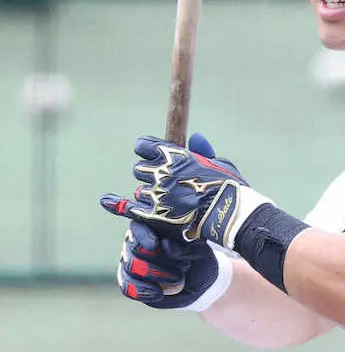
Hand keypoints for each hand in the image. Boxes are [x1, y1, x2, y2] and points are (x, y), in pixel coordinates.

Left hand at [101, 133, 273, 249]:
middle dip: (149, 174)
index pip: (144, 145)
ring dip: (149, 194)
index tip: (146, 153)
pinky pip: (129, 207)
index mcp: (175, 155)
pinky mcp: (153, 215)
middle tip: (163, 182)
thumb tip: (194, 136)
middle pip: (140, 169)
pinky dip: (118, 204)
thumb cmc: (230, 188)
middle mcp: (161, 171)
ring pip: (140, 190)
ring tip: (166, 201)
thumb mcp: (219, 163)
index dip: (145, 149)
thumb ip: (202, 151)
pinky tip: (107, 200)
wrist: (229, 214)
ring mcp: (156, 194)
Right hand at [117, 219, 231, 310]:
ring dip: (156, 275)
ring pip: (131, 267)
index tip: (155, 245)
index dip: (143, 235)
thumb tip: (166, 244)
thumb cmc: (198, 257)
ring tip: (178, 279)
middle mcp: (137, 241)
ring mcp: (132, 261)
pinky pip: (127, 287)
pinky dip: (143, 291)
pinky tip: (158, 293)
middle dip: (159, 259)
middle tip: (185, 266)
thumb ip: (182, 245)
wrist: (199, 279)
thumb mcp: (198, 248)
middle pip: (134, 248)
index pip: (138, 226)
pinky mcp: (131, 282)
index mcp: (152, 225)